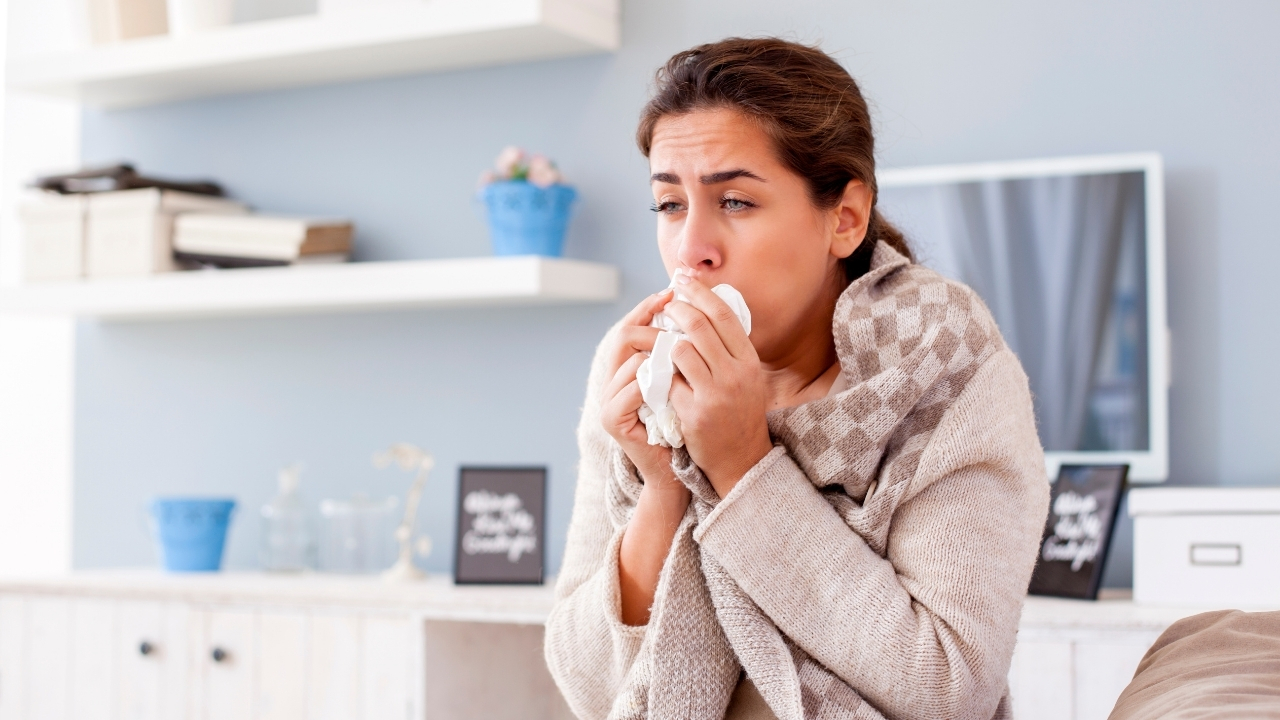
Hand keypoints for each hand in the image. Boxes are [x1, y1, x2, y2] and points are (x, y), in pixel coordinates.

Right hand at [600, 289, 678, 482]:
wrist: (676, 471)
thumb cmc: (686, 426)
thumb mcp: (685, 382)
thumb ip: (681, 352)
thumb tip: (696, 310)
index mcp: (628, 369)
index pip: (631, 327)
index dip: (647, 308)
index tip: (671, 292)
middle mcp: (612, 381)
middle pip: (624, 337)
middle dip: (653, 326)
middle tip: (677, 321)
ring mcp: (609, 401)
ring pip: (631, 361)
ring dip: (658, 355)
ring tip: (682, 352)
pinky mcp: (613, 420)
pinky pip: (632, 390)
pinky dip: (653, 383)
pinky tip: (673, 381)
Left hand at [663, 276, 773, 496]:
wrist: (742, 459)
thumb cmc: (739, 412)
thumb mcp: (746, 376)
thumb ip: (729, 348)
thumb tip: (707, 308)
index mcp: (749, 361)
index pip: (724, 315)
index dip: (701, 293)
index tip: (684, 281)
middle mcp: (736, 374)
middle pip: (699, 326)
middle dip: (677, 309)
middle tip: (666, 305)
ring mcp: (715, 394)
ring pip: (680, 351)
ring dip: (666, 344)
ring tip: (662, 344)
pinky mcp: (695, 413)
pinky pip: (668, 382)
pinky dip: (661, 376)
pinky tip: (657, 374)